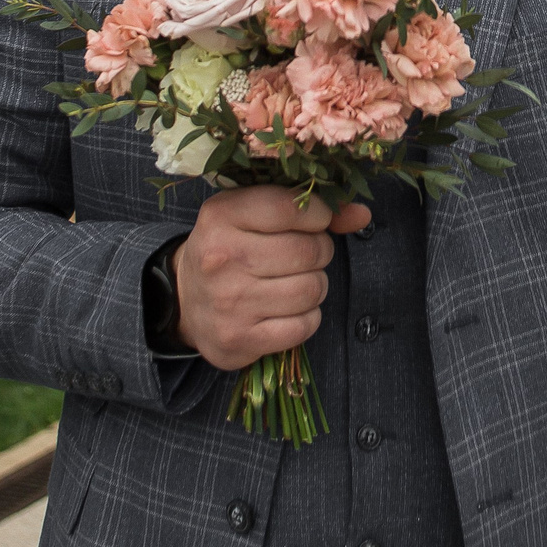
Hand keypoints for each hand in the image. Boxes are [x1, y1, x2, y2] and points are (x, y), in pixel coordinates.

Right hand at [171, 187, 371, 370]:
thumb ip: (308, 209)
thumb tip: (361, 214)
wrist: (185, 301)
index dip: (318, 214)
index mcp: (221, 216)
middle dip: (319, 252)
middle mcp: (221, 258)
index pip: (292, 207)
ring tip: (295, 281)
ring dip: (315, 285)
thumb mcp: (254, 215)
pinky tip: (288, 309)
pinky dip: (307, 318)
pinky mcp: (238, 339)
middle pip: (308, 251)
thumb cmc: (230, 248)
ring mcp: (228, 302)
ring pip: (311, 289)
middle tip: (304, 256)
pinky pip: (303, 326)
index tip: (314, 222)